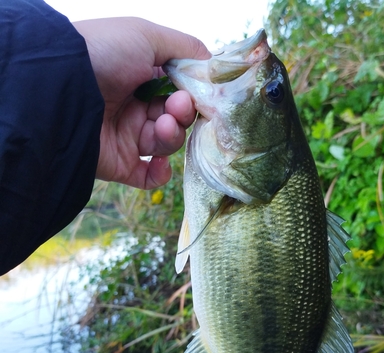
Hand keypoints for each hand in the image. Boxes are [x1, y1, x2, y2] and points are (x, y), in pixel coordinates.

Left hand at [73, 18, 210, 188]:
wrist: (61, 85)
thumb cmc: (105, 53)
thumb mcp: (147, 35)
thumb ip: (185, 48)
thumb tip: (213, 68)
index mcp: (144, 79)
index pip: (181, 94)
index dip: (194, 97)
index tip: (201, 95)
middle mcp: (136, 108)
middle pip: (177, 121)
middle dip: (183, 115)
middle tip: (177, 107)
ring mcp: (128, 137)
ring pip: (166, 146)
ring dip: (171, 137)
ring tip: (161, 125)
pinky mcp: (119, 163)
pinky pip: (147, 177)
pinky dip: (159, 175)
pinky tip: (160, 164)